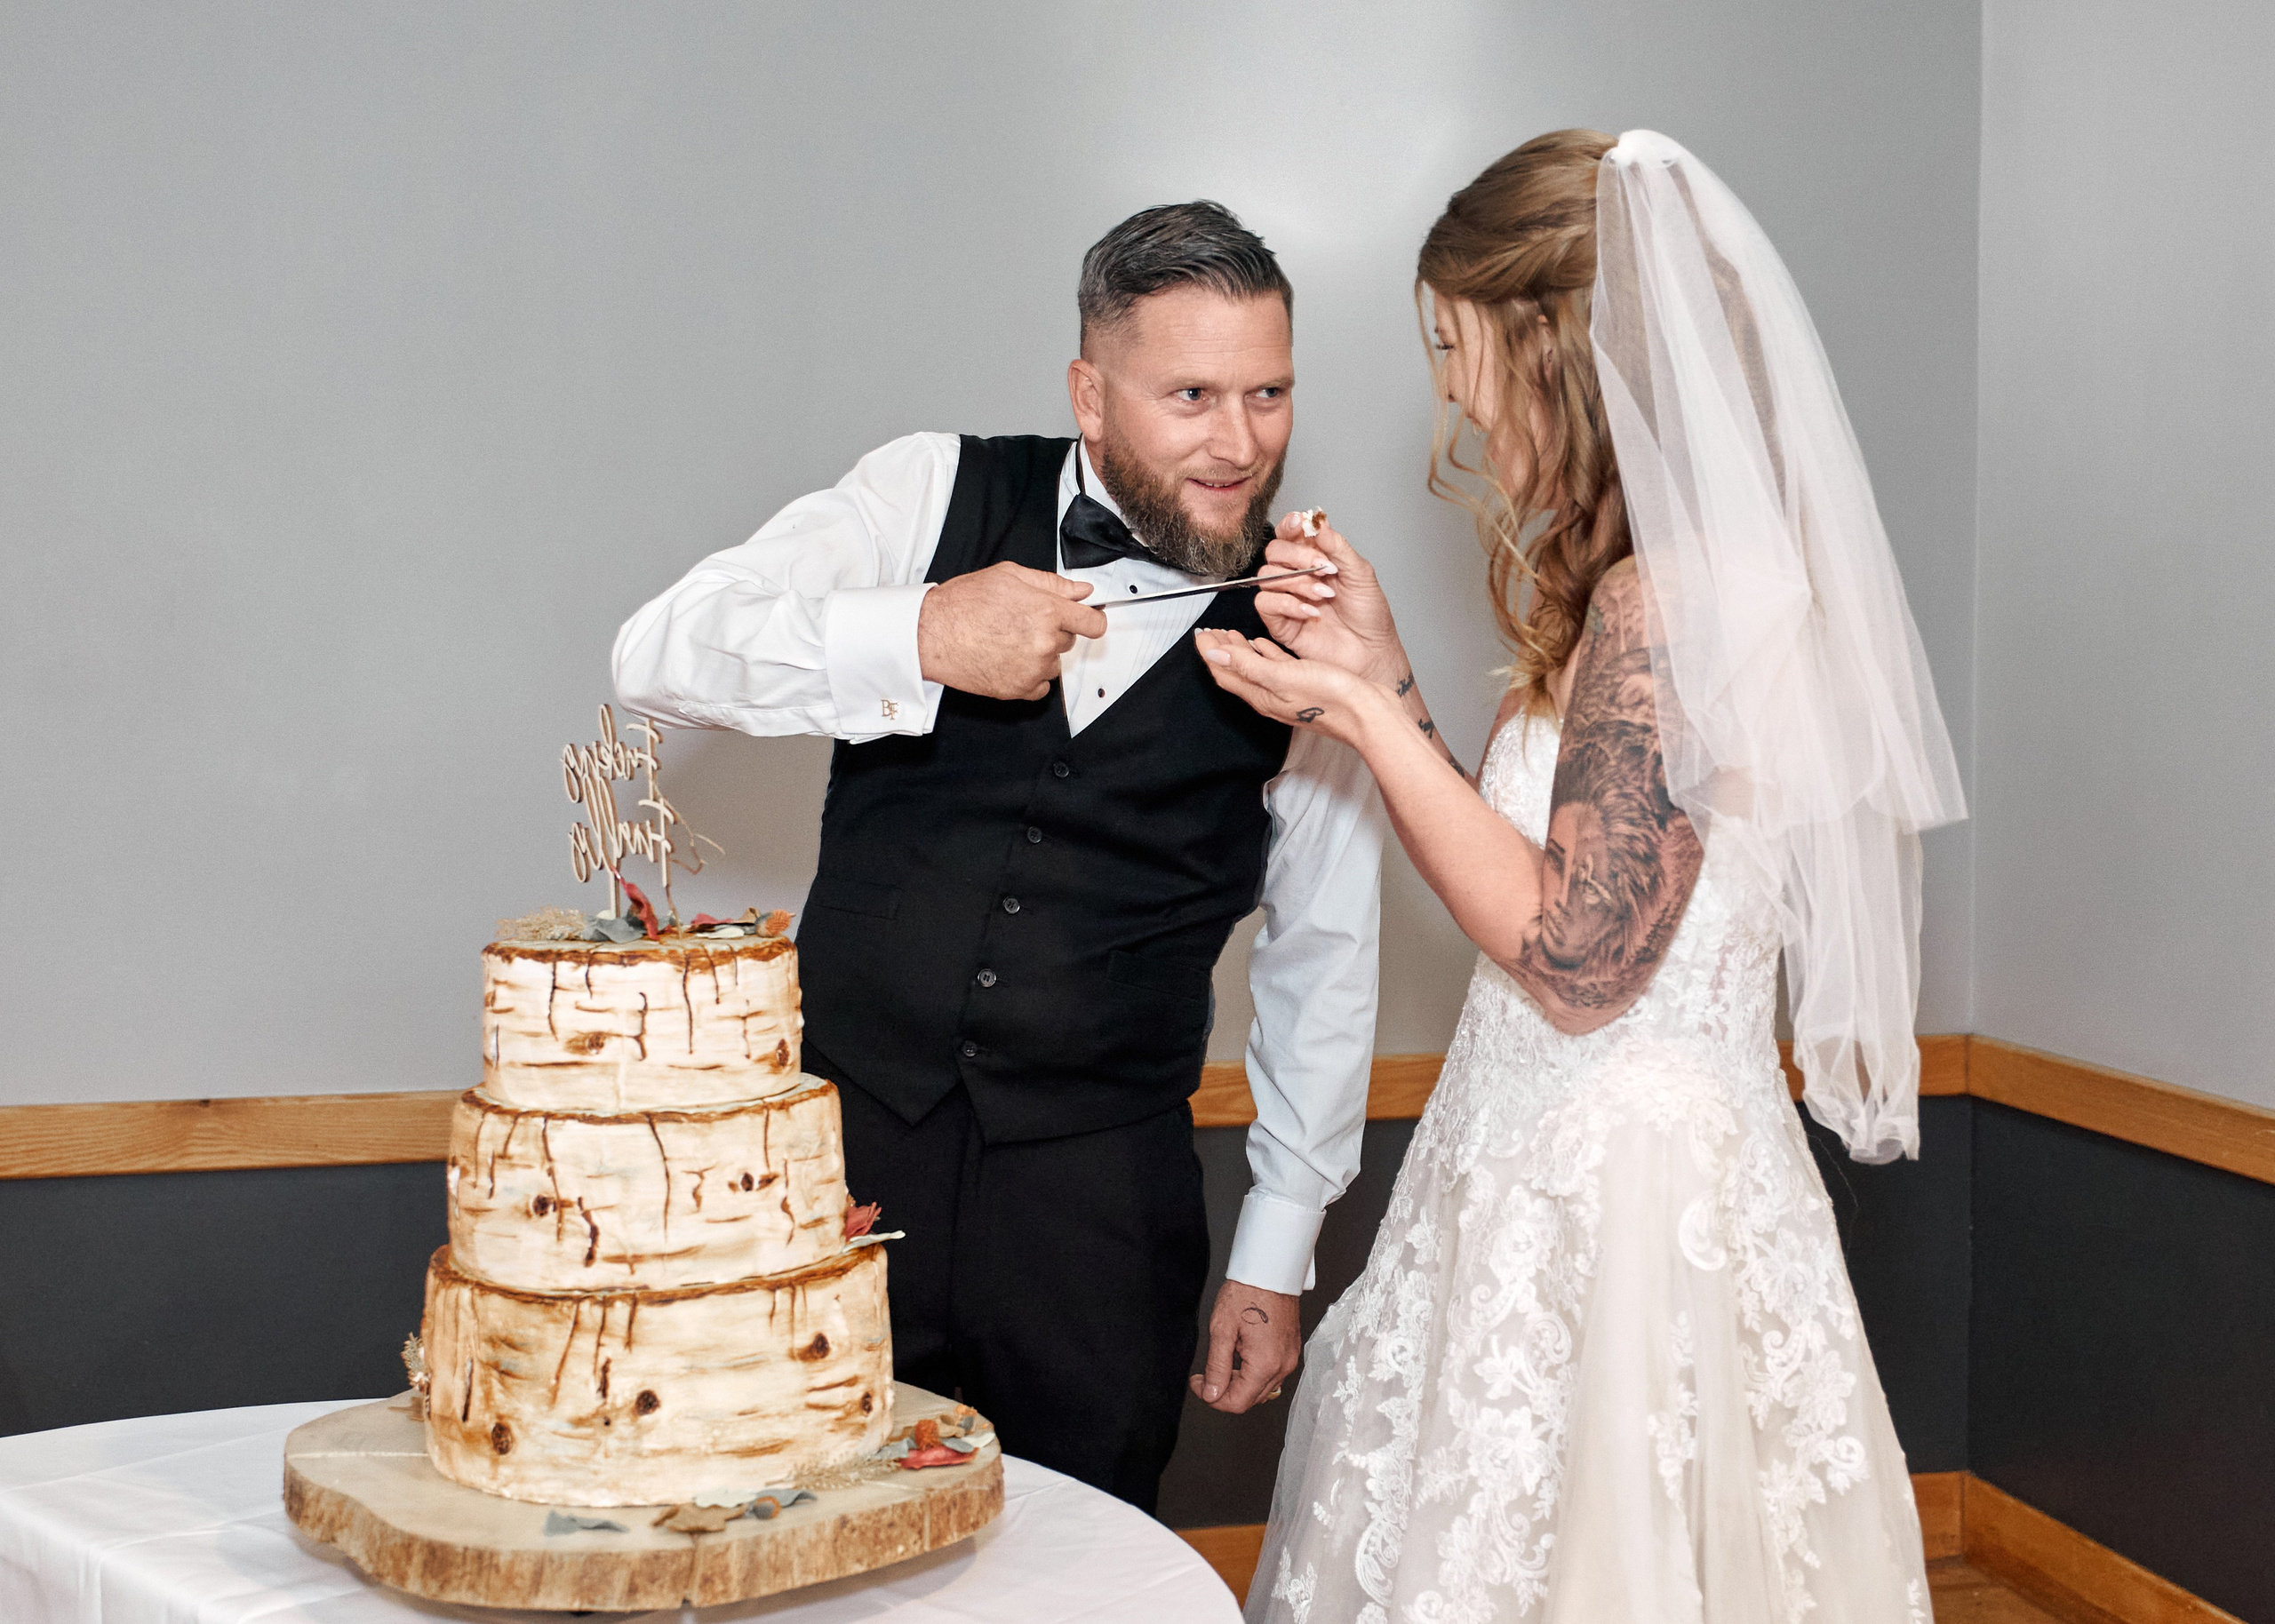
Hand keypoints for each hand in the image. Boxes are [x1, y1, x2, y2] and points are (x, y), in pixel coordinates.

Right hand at [917, 562, 1107, 700]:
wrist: (931, 634)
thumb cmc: (964, 603)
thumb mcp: (1009, 576)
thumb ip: (1052, 584)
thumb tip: (1081, 590)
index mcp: (1047, 611)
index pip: (1093, 623)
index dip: (1092, 620)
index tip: (1087, 621)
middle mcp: (1045, 642)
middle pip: (1069, 641)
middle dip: (1053, 631)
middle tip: (1021, 623)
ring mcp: (1033, 669)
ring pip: (1053, 664)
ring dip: (1039, 655)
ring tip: (1008, 641)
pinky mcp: (1019, 689)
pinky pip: (1040, 687)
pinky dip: (1029, 677)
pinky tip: (1007, 660)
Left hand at [1190, 1279, 1300, 1413]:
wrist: (1271, 1271)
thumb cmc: (1248, 1292)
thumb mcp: (1222, 1330)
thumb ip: (1216, 1367)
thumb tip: (1211, 1394)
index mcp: (1265, 1364)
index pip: (1237, 1403)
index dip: (1213, 1398)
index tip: (1199, 1383)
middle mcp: (1282, 1366)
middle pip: (1250, 1399)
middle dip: (1224, 1391)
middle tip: (1206, 1374)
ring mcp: (1289, 1359)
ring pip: (1260, 1389)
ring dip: (1239, 1382)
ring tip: (1225, 1358)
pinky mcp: (1291, 1351)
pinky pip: (1271, 1374)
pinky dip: (1253, 1372)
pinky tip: (1241, 1353)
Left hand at [1195, 630, 1380, 742]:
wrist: (1367, 715)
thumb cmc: (1331, 698)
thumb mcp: (1283, 676)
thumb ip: (1247, 665)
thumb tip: (1214, 653)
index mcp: (1261, 695)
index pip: (1224, 671)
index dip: (1209, 651)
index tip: (1201, 632)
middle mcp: (1270, 696)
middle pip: (1234, 671)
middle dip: (1220, 650)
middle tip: (1211, 631)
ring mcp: (1285, 693)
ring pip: (1252, 669)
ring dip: (1240, 650)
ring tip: (1231, 635)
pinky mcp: (1302, 686)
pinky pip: (1275, 668)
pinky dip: (1265, 654)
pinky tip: (1264, 645)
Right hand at [1253, 513, 1405, 684]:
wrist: (1371, 652)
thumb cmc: (1369, 616)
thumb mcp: (1361, 574)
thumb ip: (1338, 547)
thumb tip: (1319, 522)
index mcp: (1315, 559)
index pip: (1290, 535)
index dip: (1289, 526)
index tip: (1299, 524)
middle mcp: (1297, 576)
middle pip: (1274, 552)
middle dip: (1297, 556)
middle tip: (1323, 568)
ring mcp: (1286, 599)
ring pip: (1267, 575)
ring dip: (1297, 582)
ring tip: (1324, 595)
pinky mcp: (1280, 622)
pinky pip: (1265, 603)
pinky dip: (1287, 604)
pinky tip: (1310, 611)